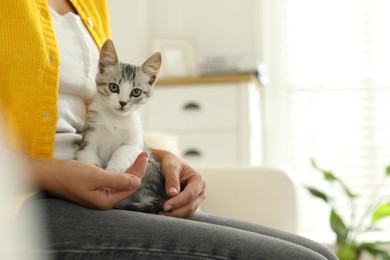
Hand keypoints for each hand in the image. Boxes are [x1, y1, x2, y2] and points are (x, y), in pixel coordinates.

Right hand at [29, 152, 148, 209]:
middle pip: (127, 185)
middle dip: (137, 169)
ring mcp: (99, 195)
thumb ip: (117, 180)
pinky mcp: (94, 189)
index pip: (130, 186)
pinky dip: (121, 172)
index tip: (144, 156)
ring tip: (139, 157)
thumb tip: (137, 182)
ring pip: (121, 183)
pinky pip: (113, 182)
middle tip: (144, 154)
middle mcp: (104, 201)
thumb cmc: (69, 175)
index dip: (139, 171)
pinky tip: (125, 166)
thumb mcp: (95, 176)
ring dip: (130, 170)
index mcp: (105, 201)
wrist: (48, 174)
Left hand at [152, 149, 205, 217]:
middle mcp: (200, 191)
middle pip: (190, 206)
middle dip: (176, 212)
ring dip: (174, 216)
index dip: (178, 202)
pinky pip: (184, 214)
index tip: (165, 206)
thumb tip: (172, 194)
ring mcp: (196, 200)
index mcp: (199, 180)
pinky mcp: (190, 205)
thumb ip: (172, 179)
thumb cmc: (172, 164)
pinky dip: (175, 216)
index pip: (190, 194)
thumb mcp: (171, 167)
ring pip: (188, 213)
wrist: (170, 165)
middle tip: (160, 214)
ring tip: (160, 215)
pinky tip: (163, 215)